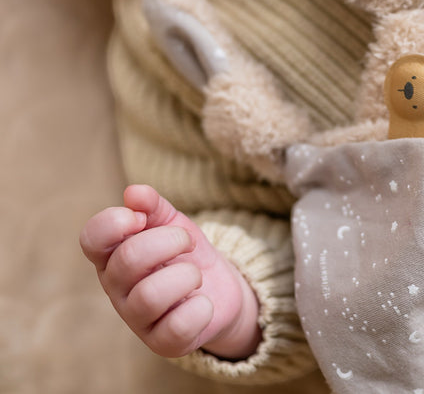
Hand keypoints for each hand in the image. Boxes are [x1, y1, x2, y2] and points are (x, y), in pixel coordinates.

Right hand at [79, 184, 261, 359]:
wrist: (218, 288)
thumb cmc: (185, 252)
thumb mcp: (172, 222)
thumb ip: (154, 206)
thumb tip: (133, 192)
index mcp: (113, 255)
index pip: (92, 238)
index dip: (117, 221)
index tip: (142, 218)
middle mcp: (117, 289)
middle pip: (128, 260)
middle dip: (169, 241)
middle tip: (187, 241)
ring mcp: (137, 319)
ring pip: (150, 296)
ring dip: (185, 275)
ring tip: (194, 274)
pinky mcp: (163, 344)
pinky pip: (177, 326)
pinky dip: (199, 308)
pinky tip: (202, 302)